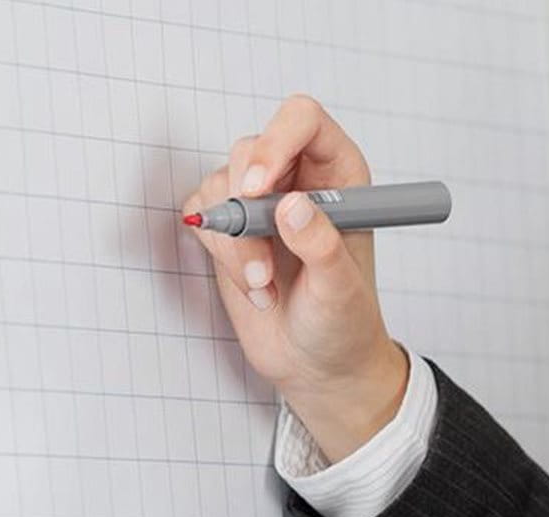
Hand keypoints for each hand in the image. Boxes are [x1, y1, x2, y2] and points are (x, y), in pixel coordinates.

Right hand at [183, 93, 406, 463]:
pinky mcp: (231, 228)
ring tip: (264, 286)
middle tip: (258, 261)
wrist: (320, 363)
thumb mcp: (341, 290)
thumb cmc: (345, 323)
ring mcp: (262, 203)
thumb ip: (321, 245)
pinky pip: (203, 216)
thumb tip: (291, 206)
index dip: (276, 142)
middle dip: (244, 206)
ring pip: (220, 186)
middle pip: (251, 149)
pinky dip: (219, 254)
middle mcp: (300, 179)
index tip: (258, 190)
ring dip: (234, 242)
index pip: (303, 120)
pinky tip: (253, 287)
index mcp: (341, 175)